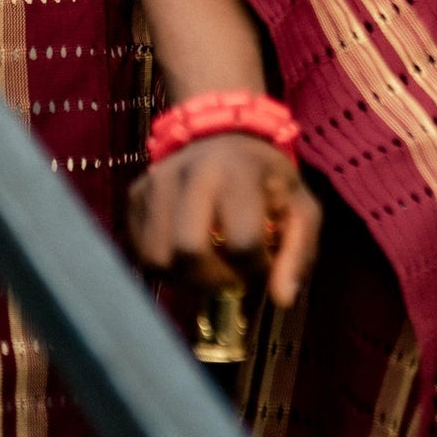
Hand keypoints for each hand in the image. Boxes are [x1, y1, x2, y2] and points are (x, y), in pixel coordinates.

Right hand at [127, 132, 322, 309]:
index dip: (256, 270)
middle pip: (188, 252)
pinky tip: (189, 255)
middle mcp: (190, 172)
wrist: (226, 136)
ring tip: (210, 266)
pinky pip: (141, 253)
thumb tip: (282, 300)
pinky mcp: (136, 195)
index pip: (242, 242)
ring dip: (186, 278)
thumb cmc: (268, 178)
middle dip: (213, 280)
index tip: (263, 266)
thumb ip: (298, 252)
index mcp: (238, 171)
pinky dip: (166, 267)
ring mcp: (156, 182)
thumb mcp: (300, 207)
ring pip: (158, 258)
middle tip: (230, 277)